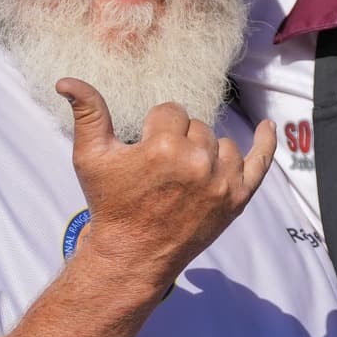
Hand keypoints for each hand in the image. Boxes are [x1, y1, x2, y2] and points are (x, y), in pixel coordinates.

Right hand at [57, 80, 276, 295]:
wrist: (132, 255)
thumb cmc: (110, 203)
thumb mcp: (91, 158)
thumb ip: (88, 114)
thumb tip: (66, 81)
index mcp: (163, 146)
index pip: (171, 112)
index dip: (155, 129)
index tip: (146, 154)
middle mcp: (198, 161)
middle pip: (196, 126)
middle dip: (180, 141)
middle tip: (162, 173)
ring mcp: (222, 181)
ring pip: (221, 142)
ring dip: (206, 152)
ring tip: (184, 177)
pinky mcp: (238, 199)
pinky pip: (260, 163)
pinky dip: (266, 143)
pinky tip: (269, 126)